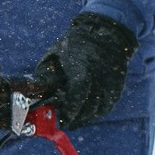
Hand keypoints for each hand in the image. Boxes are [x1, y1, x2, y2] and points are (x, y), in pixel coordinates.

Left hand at [31, 13, 136, 128]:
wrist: (105, 32)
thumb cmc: (75, 44)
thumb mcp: (55, 54)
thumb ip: (46, 74)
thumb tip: (37, 92)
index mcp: (82, 68)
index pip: (77, 96)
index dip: (69, 111)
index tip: (62, 120)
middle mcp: (100, 77)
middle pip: (88, 107)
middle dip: (75, 118)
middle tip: (65, 122)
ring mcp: (111, 82)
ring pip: (99, 110)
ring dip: (86, 118)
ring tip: (75, 120)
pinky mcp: (118, 85)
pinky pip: (108, 106)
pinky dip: (98, 113)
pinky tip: (88, 114)